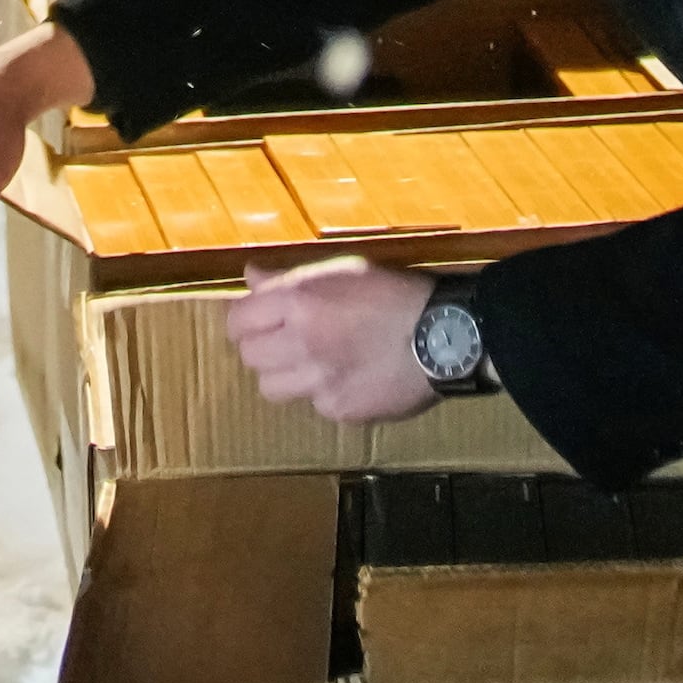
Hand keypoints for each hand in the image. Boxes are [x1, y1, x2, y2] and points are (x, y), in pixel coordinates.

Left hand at [225, 260, 444, 425]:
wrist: (445, 336)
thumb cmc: (396, 293)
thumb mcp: (343, 271)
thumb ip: (289, 278)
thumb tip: (249, 276)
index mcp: (299, 301)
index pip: (237, 321)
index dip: (245, 322)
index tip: (258, 322)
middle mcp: (301, 343)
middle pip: (250, 357)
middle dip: (262, 348)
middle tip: (287, 341)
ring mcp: (319, 382)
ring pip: (271, 388)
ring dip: (286, 376)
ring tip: (315, 363)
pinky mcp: (340, 410)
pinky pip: (314, 405)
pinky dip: (326, 393)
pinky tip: (351, 377)